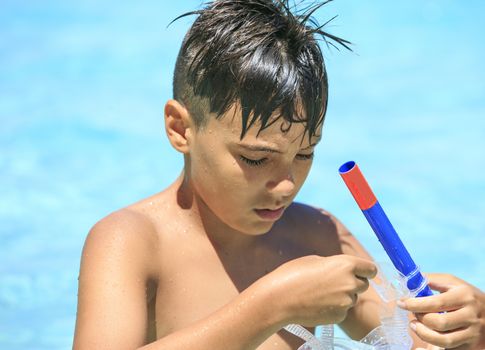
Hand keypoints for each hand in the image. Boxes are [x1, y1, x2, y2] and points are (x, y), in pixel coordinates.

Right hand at [262, 254, 376, 326]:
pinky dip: (334, 307)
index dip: (366, 271)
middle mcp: (350, 283)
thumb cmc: (293, 274)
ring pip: (352, 298)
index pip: (371, 269)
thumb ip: (334, 264)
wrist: (279, 298)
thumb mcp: (315, 260)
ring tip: (321, 293)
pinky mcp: (339, 316)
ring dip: (342, 296)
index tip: (360, 272)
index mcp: (346, 264)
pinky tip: (318, 303)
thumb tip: (342, 270)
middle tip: (335, 282)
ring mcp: (346, 302)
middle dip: (353, 283)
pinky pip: (342, 310)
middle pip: (364, 284)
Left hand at [398, 273, 484, 349]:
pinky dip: (432, 345)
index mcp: (464, 297)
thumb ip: (434, 280)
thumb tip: (410, 279)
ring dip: (423, 333)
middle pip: (438, 323)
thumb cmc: (467, 296)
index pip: (436, 303)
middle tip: (413, 314)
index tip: (401, 303)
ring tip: (415, 326)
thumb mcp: (454, 283)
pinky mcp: (470, 346)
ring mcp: (472, 333)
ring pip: (443, 340)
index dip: (414, 304)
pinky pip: (448, 348)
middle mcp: (470, 316)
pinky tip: (425, 337)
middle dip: (419, 318)